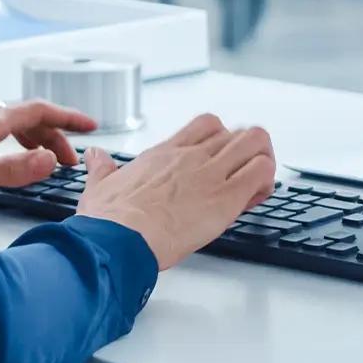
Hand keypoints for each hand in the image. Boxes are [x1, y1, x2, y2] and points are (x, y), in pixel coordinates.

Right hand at [76, 114, 275, 269]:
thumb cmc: (109, 219)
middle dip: (247, 149)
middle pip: (236, 131)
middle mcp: (192, 157)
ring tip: (257, 182)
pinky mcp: (225, 199)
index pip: (206, 124)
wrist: (118, 238)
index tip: (220, 158)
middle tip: (244, 171)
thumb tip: (95, 157)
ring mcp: (210, 174)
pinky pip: (261, 173)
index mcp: (166, 153)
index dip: (221, 136)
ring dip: (262, 158)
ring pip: (255, 142)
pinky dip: (266, 181)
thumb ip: (101, 169)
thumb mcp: (100, 185)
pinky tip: (256, 197)